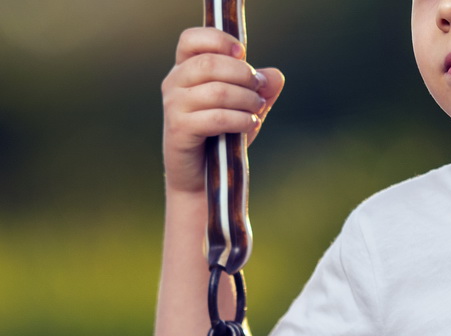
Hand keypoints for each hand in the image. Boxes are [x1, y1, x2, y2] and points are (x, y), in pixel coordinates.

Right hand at [162, 27, 284, 194]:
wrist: (204, 181)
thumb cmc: (222, 140)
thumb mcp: (244, 110)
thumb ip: (259, 91)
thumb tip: (276, 75)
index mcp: (185, 70)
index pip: (192, 39)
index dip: (219, 40)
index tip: (243, 54)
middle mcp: (174, 83)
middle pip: (210, 63)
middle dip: (243, 75)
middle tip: (260, 90)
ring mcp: (174, 105)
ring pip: (216, 90)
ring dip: (246, 99)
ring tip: (258, 110)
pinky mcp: (180, 129)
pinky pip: (216, 117)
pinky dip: (240, 119)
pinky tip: (252, 124)